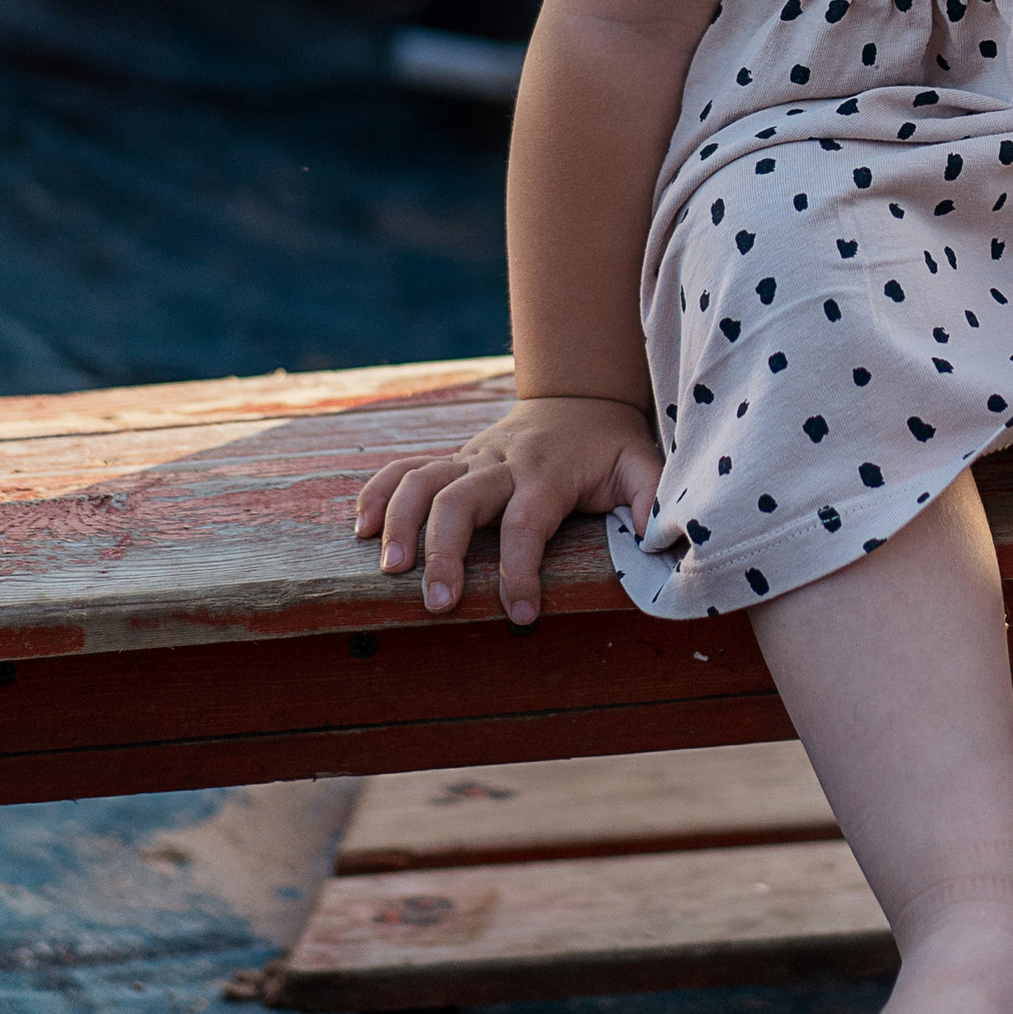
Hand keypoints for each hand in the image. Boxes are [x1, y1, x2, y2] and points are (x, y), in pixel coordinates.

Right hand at [352, 395, 662, 622]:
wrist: (579, 397)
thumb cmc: (609, 445)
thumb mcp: (641, 463)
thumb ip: (651, 497)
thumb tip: (654, 535)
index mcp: (547, 472)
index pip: (526, 522)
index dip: (521, 571)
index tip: (522, 616)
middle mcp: (502, 462)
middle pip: (459, 501)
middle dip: (444, 553)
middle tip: (436, 604)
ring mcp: (470, 457)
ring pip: (422, 480)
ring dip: (399, 523)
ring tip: (389, 571)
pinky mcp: (451, 460)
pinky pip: (404, 468)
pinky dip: (378, 493)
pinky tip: (359, 528)